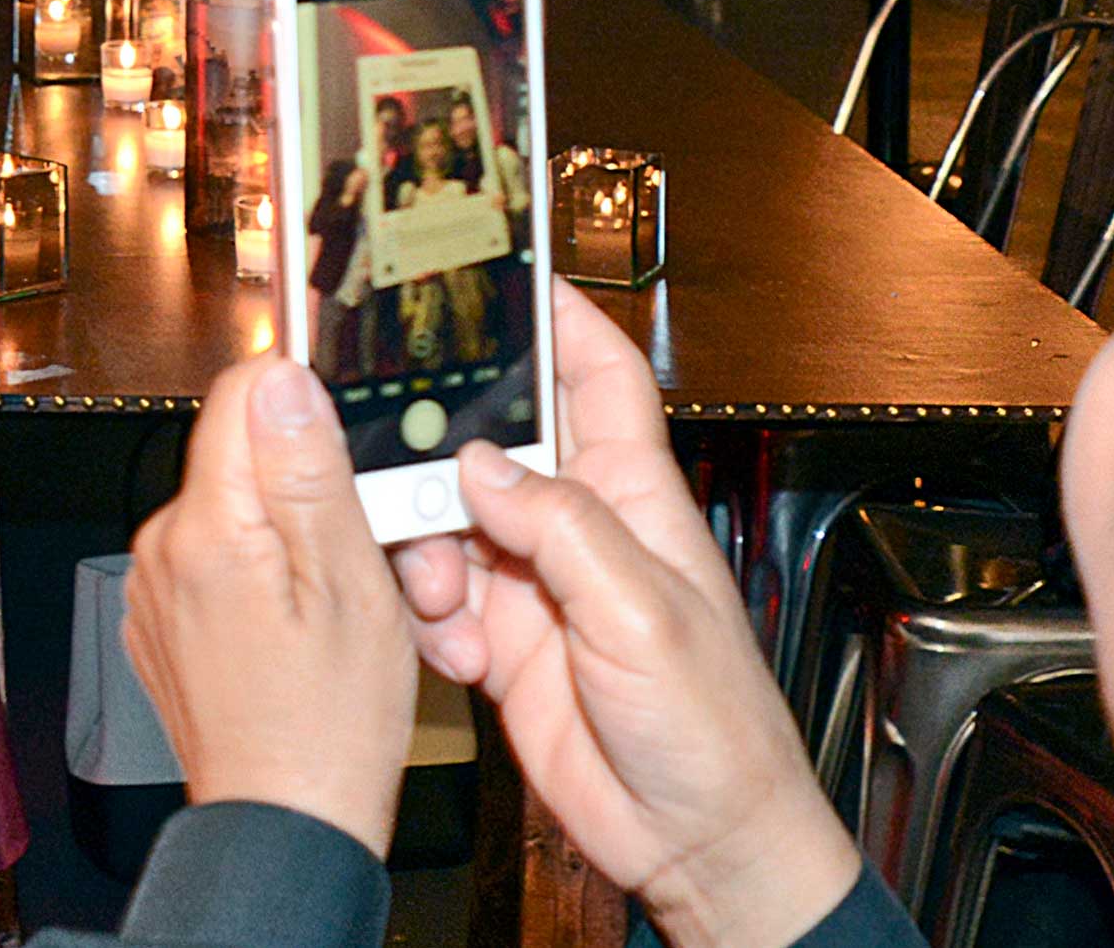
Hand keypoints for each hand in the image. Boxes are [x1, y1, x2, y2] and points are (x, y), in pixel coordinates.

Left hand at [120, 353, 418, 853]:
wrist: (285, 825)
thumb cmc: (327, 729)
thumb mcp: (349, 585)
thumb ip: (309, 472)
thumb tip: (283, 377)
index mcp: (208, 529)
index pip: (243, 393)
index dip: (308, 403)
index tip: (355, 445)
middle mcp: (165, 549)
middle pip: (250, 461)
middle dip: (323, 491)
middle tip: (386, 557)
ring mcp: (159, 588)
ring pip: (245, 516)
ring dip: (304, 540)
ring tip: (356, 606)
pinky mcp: (167, 621)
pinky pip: (225, 564)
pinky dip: (273, 579)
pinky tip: (315, 628)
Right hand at [392, 282, 856, 947]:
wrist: (695, 839)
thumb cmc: (714, 727)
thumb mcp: (643, 612)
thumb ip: (561, 528)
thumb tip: (481, 465)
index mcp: (633, 497)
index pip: (598, 378)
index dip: (556, 320)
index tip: (500, 275)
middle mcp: (580, 529)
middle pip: (491, 447)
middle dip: (438, 456)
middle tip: (399, 475)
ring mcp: (536, 587)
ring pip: (445, 525)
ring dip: (424, 555)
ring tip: (446, 601)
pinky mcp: (501, 644)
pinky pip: (434, 602)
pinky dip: (425, 622)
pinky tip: (452, 655)